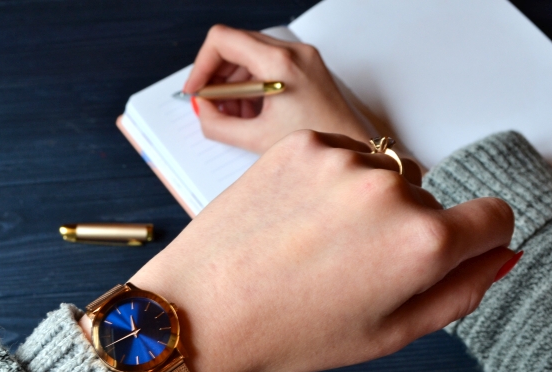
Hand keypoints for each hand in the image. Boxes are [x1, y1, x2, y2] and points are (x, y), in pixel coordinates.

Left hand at [128, 131, 514, 371]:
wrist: (200, 311)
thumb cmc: (286, 334)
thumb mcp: (389, 335)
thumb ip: (460, 292)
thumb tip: (499, 253)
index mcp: (421, 243)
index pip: (494, 217)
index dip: (474, 242)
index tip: (444, 256)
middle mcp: (388, 189)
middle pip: (431, 201)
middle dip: (405, 232)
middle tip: (349, 271)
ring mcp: (341, 159)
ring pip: (386, 177)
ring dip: (366, 205)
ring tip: (314, 247)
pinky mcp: (300, 144)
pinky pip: (343, 157)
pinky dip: (330, 184)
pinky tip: (295, 221)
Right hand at [184, 25, 373, 152]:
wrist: (354, 149)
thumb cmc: (317, 146)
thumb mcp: (256, 140)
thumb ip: (217, 125)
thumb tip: (201, 110)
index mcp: (280, 64)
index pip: (222, 40)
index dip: (201, 65)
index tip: (196, 88)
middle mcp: (293, 51)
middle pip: (234, 44)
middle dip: (216, 76)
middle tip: (210, 104)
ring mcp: (302, 55)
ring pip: (249, 52)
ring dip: (232, 81)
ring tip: (234, 113)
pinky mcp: (307, 63)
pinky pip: (266, 61)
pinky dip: (251, 82)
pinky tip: (251, 109)